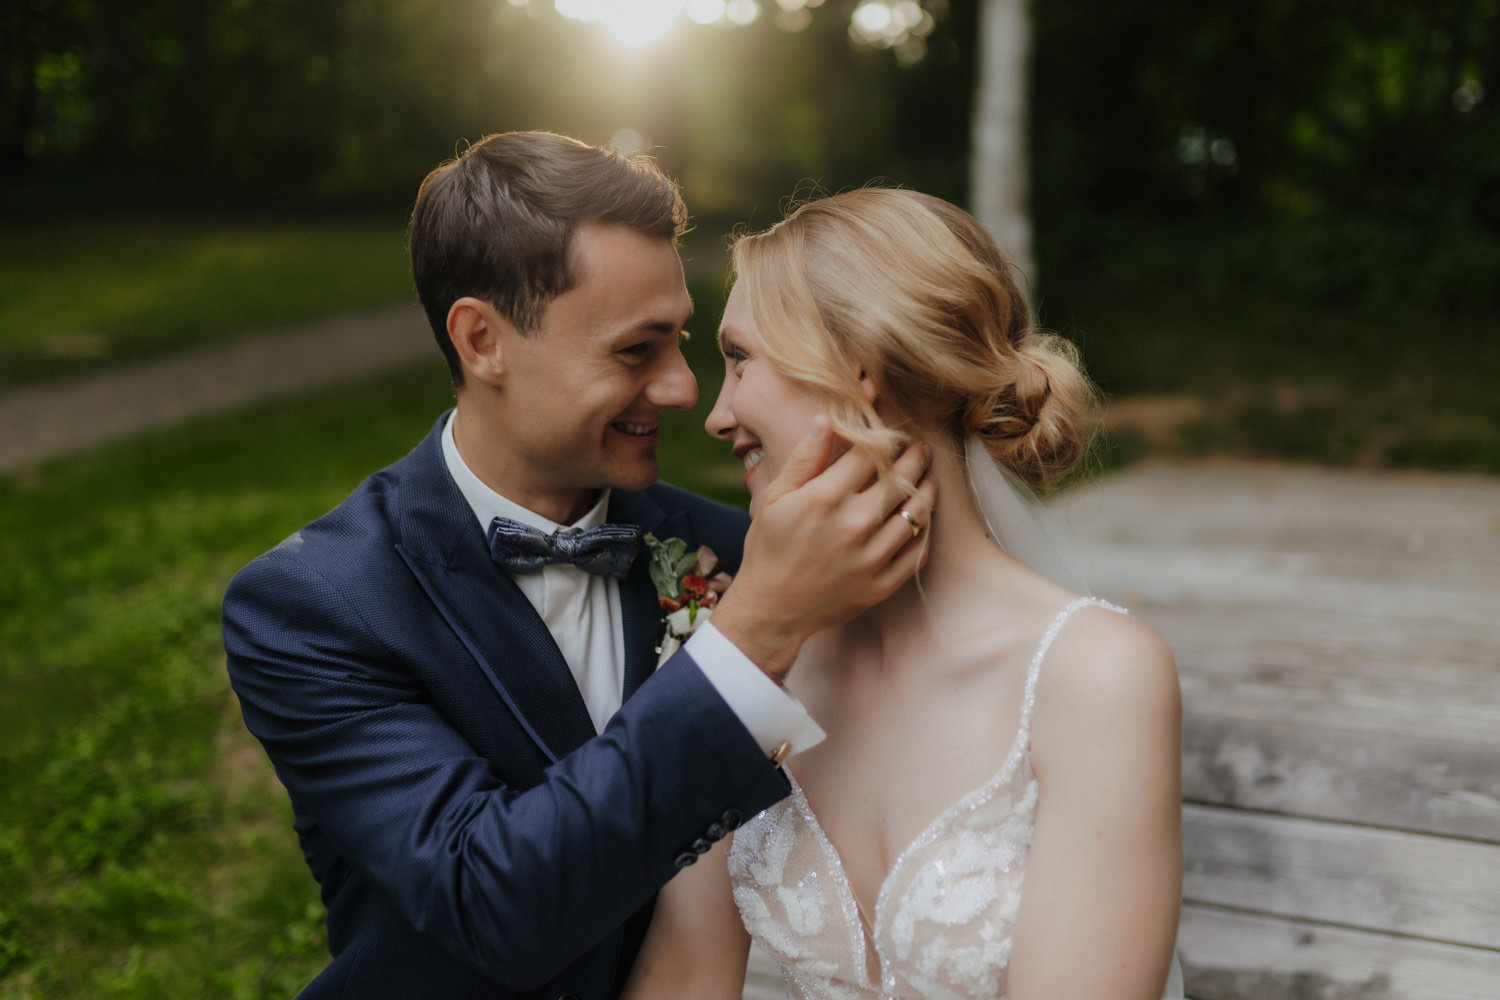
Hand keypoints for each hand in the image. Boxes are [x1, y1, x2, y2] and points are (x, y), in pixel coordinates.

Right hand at [711, 417, 936, 681]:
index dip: (886, 438)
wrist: (772, 610)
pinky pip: (918, 551)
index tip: (893, 432)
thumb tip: (827, 419)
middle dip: (915, 457)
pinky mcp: (883, 583)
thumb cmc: (769, 549)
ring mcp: (872, 556)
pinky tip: (922, 518)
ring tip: (928, 478)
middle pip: (901, 478)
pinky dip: (924, 530)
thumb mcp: (774, 498)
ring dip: (927, 490)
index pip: (871, 454)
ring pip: (917, 513)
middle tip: (920, 449)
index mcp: (825, 498)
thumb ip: (805, 458)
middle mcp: (854, 524)